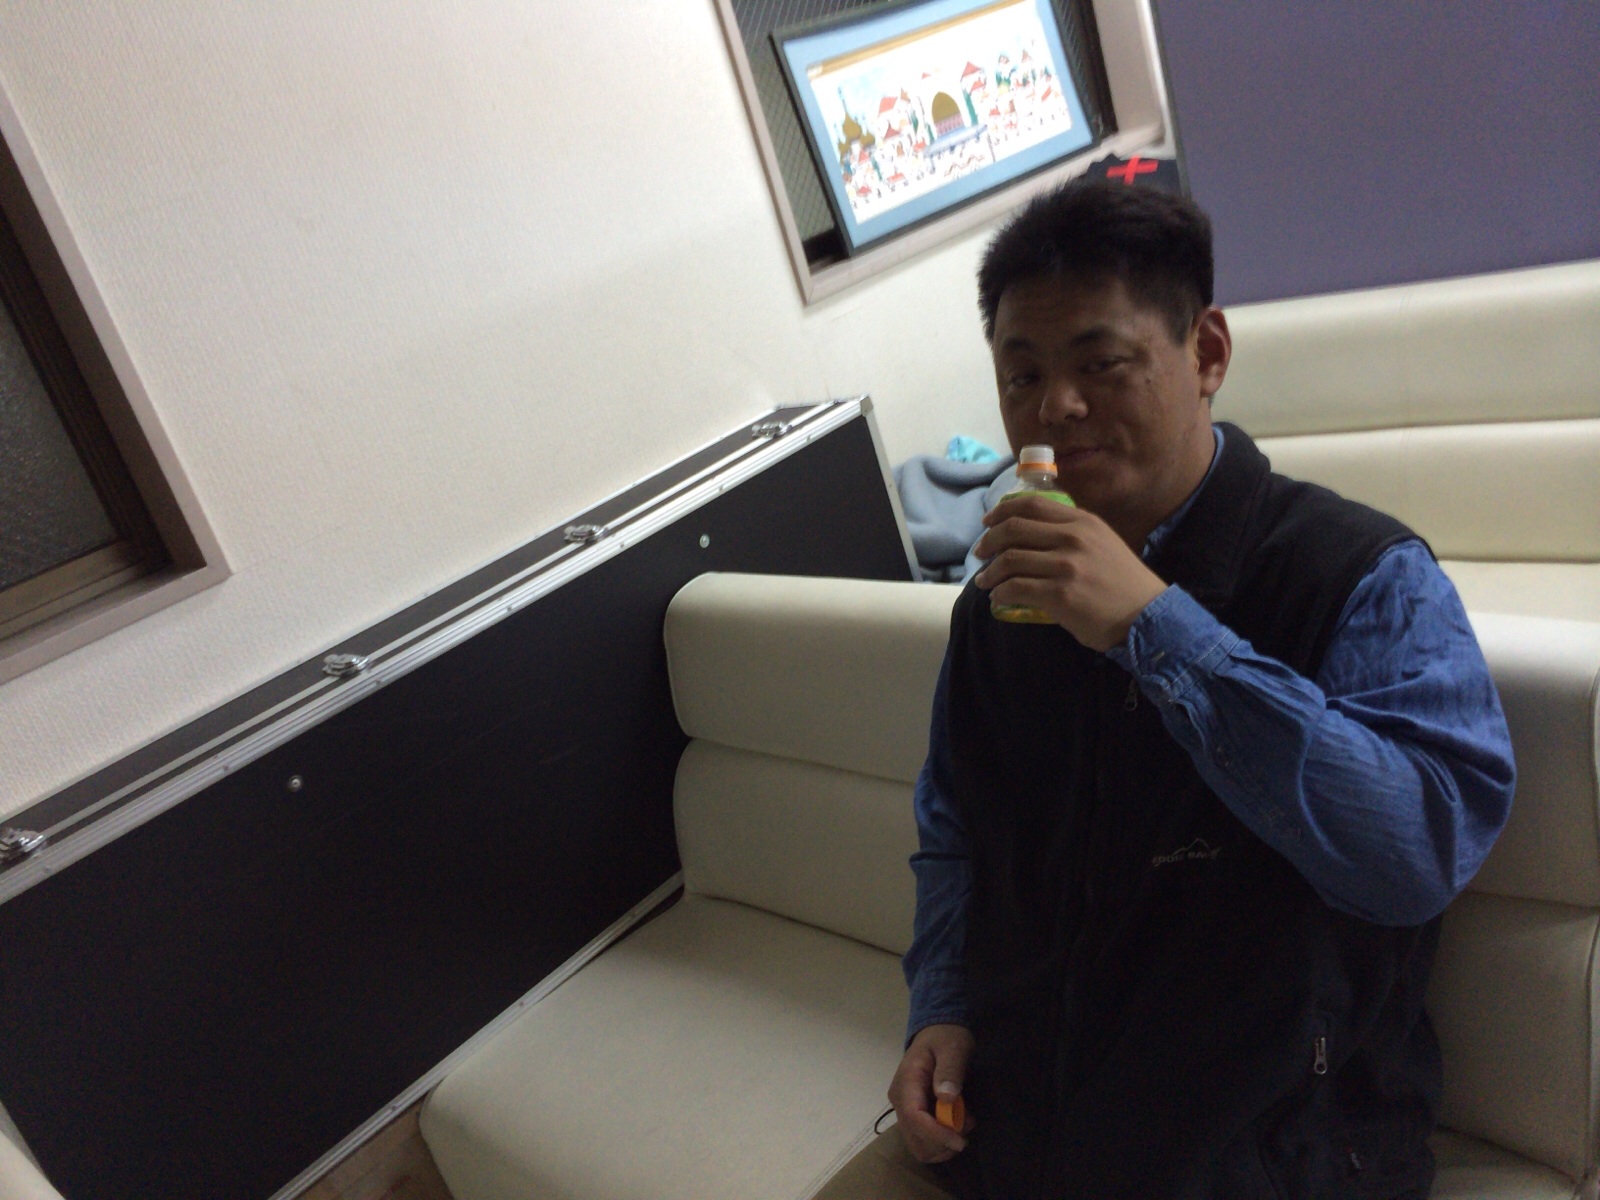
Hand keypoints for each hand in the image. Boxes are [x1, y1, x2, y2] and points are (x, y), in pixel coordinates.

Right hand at [888, 1023, 975, 1162]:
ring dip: (943, 1145)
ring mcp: (904, 1110)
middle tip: (968, 1125)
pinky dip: (941, 1144)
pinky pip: (923, 1142)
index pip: (914, 1118)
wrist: (937, 1034)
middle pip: (915, 1138)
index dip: (937, 1135)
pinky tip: (956, 1127)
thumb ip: (950, 1070)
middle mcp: (899, 1101)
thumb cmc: (945, 1038)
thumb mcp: (953, 1047)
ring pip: (918, 1146)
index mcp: (906, 1082)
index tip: (961, 1141)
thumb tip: (946, 1097)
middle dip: (943, 1142)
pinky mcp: (912, 1117)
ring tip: (963, 1124)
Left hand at [974, 495, 1167, 651]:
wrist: (1147, 616)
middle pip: (1014, 529)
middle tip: (980, 553)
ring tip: (985, 581)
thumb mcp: (1102, 544)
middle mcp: (1073, 537)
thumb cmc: (1123, 584)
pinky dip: (1001, 593)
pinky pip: (1016, 588)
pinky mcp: (1060, 594)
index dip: (1001, 512)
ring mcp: (1066, 565)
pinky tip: (999, 598)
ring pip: (1010, 560)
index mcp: (1082, 521)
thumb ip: (1073, 534)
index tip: (987, 523)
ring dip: (990, 572)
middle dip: (989, 541)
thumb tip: (1032, 537)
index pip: (1031, 504)